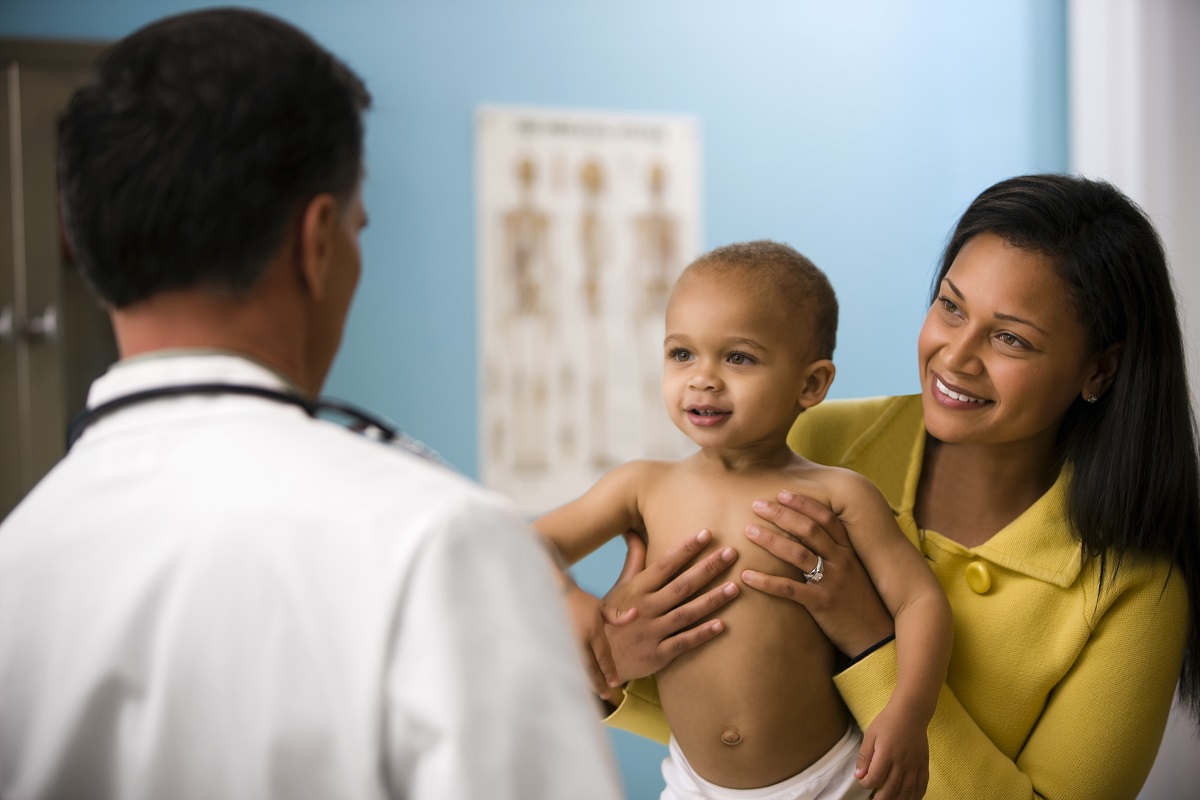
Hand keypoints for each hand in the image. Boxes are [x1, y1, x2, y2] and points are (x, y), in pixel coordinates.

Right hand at [564, 582, 634, 699]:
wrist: (552, 594)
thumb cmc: (580, 601)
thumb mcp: (600, 606)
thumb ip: (618, 615)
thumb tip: (636, 614)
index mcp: (592, 631)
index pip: (603, 656)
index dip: (610, 671)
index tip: (616, 683)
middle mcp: (579, 640)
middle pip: (590, 667)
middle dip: (599, 682)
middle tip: (607, 695)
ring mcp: (565, 644)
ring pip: (578, 669)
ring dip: (586, 682)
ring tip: (595, 692)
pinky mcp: (554, 647)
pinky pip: (565, 665)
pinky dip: (572, 676)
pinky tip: (576, 685)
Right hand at [602, 529, 739, 681]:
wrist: (598, 659)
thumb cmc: (611, 618)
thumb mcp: (619, 588)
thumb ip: (633, 560)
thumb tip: (633, 531)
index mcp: (637, 589)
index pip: (665, 564)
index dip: (686, 548)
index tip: (706, 533)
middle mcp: (646, 608)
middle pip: (682, 585)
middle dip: (708, 568)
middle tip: (731, 553)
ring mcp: (652, 631)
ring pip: (687, 613)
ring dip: (712, 600)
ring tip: (735, 587)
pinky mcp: (657, 654)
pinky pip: (684, 642)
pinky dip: (702, 634)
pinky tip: (722, 624)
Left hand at [740, 490, 892, 657]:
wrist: (877, 636)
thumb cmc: (861, 602)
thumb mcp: (854, 572)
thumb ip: (837, 553)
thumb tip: (812, 536)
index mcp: (849, 551)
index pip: (826, 519)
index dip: (804, 504)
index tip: (782, 493)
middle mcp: (842, 562)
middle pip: (809, 530)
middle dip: (781, 514)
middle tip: (757, 504)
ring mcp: (832, 582)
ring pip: (798, 554)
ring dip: (770, 540)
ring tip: (748, 531)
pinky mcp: (822, 604)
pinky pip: (789, 589)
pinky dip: (766, 581)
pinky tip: (747, 576)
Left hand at [855, 702, 929, 799]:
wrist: (911, 712)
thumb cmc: (888, 722)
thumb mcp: (870, 735)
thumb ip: (864, 756)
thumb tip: (859, 775)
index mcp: (886, 753)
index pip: (875, 777)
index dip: (867, 783)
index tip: (863, 781)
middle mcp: (902, 761)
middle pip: (891, 788)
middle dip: (881, 798)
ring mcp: (915, 764)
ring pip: (907, 790)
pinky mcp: (924, 764)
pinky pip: (922, 785)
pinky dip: (916, 796)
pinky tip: (909, 799)